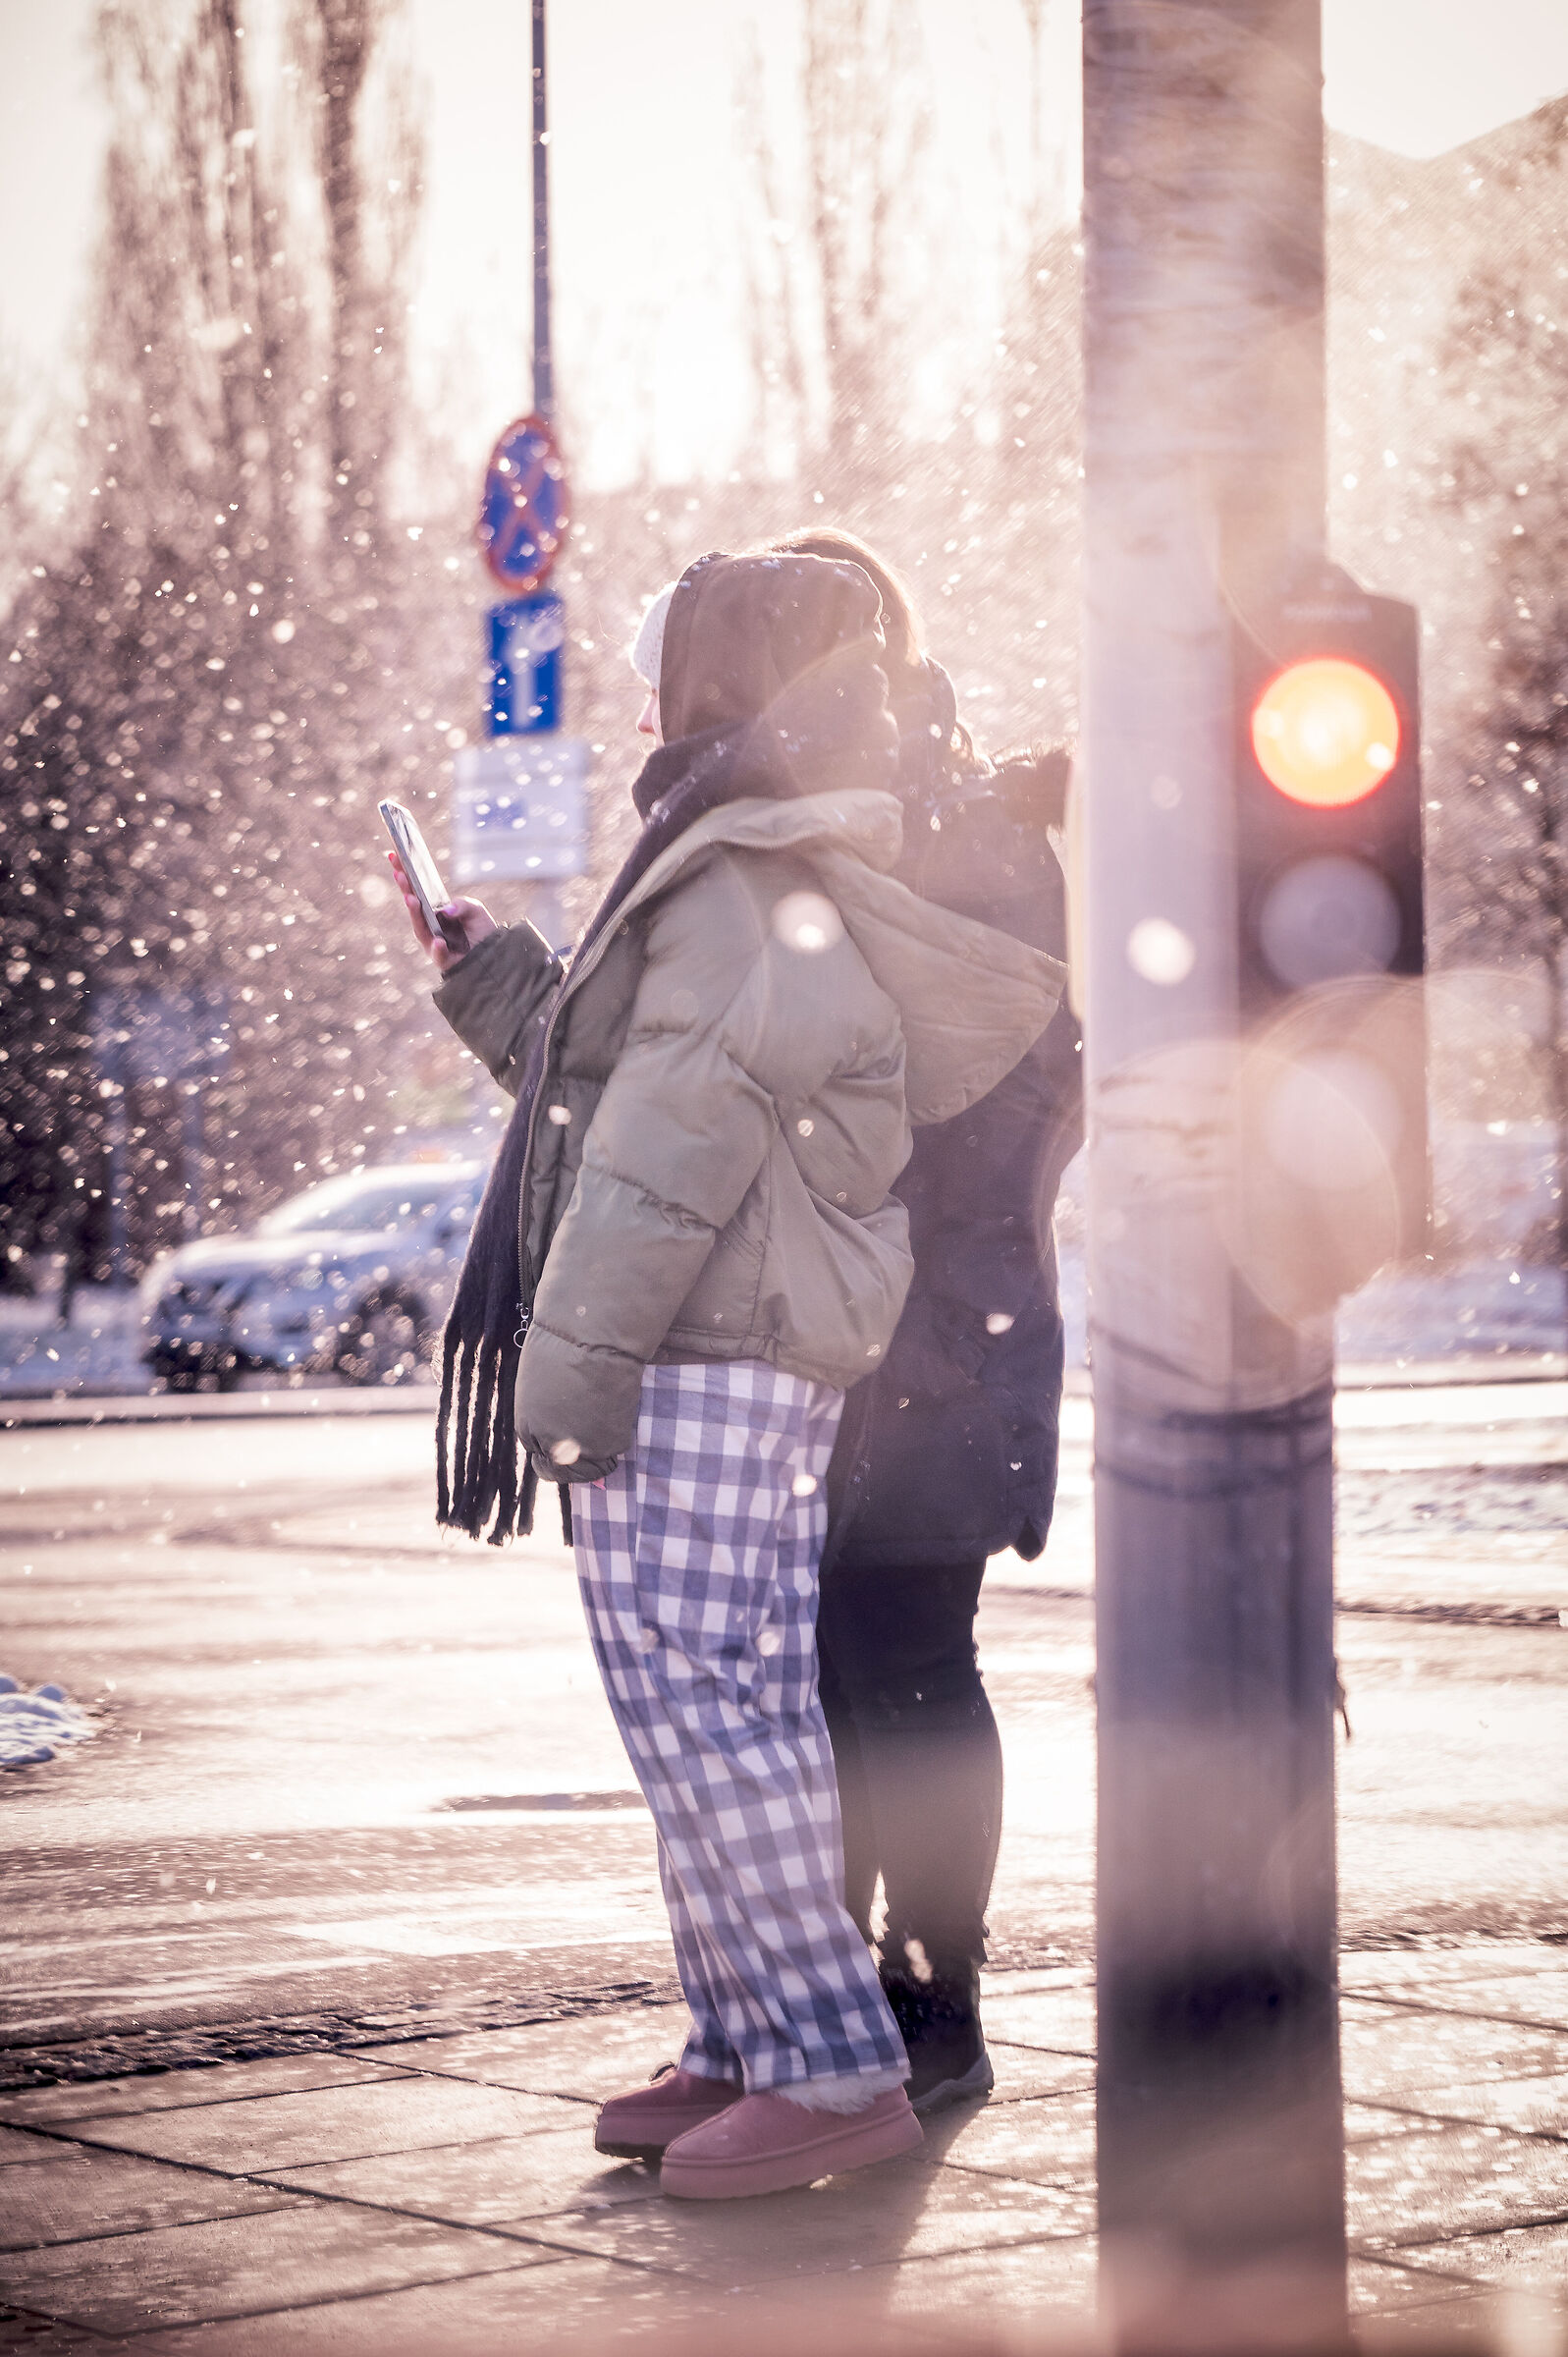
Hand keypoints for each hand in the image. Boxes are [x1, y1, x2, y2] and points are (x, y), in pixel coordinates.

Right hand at [388, 851, 496, 974]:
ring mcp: (432, 942)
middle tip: (399, 873)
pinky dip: (437, 947)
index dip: (405, 874)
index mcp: (433, 910)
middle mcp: (428, 925)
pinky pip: (438, 953)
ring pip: (420, 928)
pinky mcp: (442, 959)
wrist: (494, 954)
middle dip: (405, 889)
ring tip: (411, 898)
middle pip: (413, 906)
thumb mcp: (475, 909)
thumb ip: (462, 905)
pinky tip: (439, 940)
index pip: (416, 890)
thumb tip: (446, 910)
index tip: (395, 856)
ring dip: (414, 913)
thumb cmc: (481, 929)